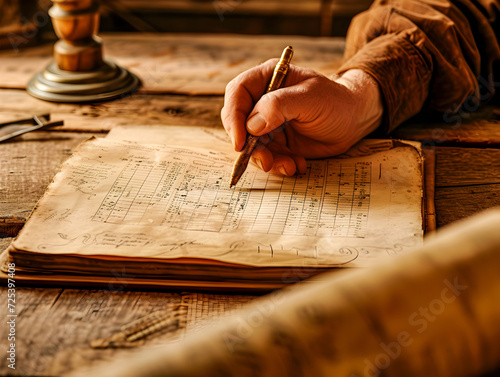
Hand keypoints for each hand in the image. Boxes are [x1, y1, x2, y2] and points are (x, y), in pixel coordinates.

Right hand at [221, 60, 382, 175]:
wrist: (352, 122)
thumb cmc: (335, 102)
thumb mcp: (310, 98)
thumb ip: (279, 106)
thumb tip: (251, 125)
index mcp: (267, 78)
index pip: (237, 93)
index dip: (234, 117)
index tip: (241, 141)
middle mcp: (262, 100)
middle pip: (238, 122)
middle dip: (249, 146)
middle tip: (266, 161)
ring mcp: (267, 123)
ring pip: (250, 145)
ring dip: (267, 160)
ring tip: (290, 165)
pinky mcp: (276, 142)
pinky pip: (266, 157)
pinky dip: (279, 165)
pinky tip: (297, 165)